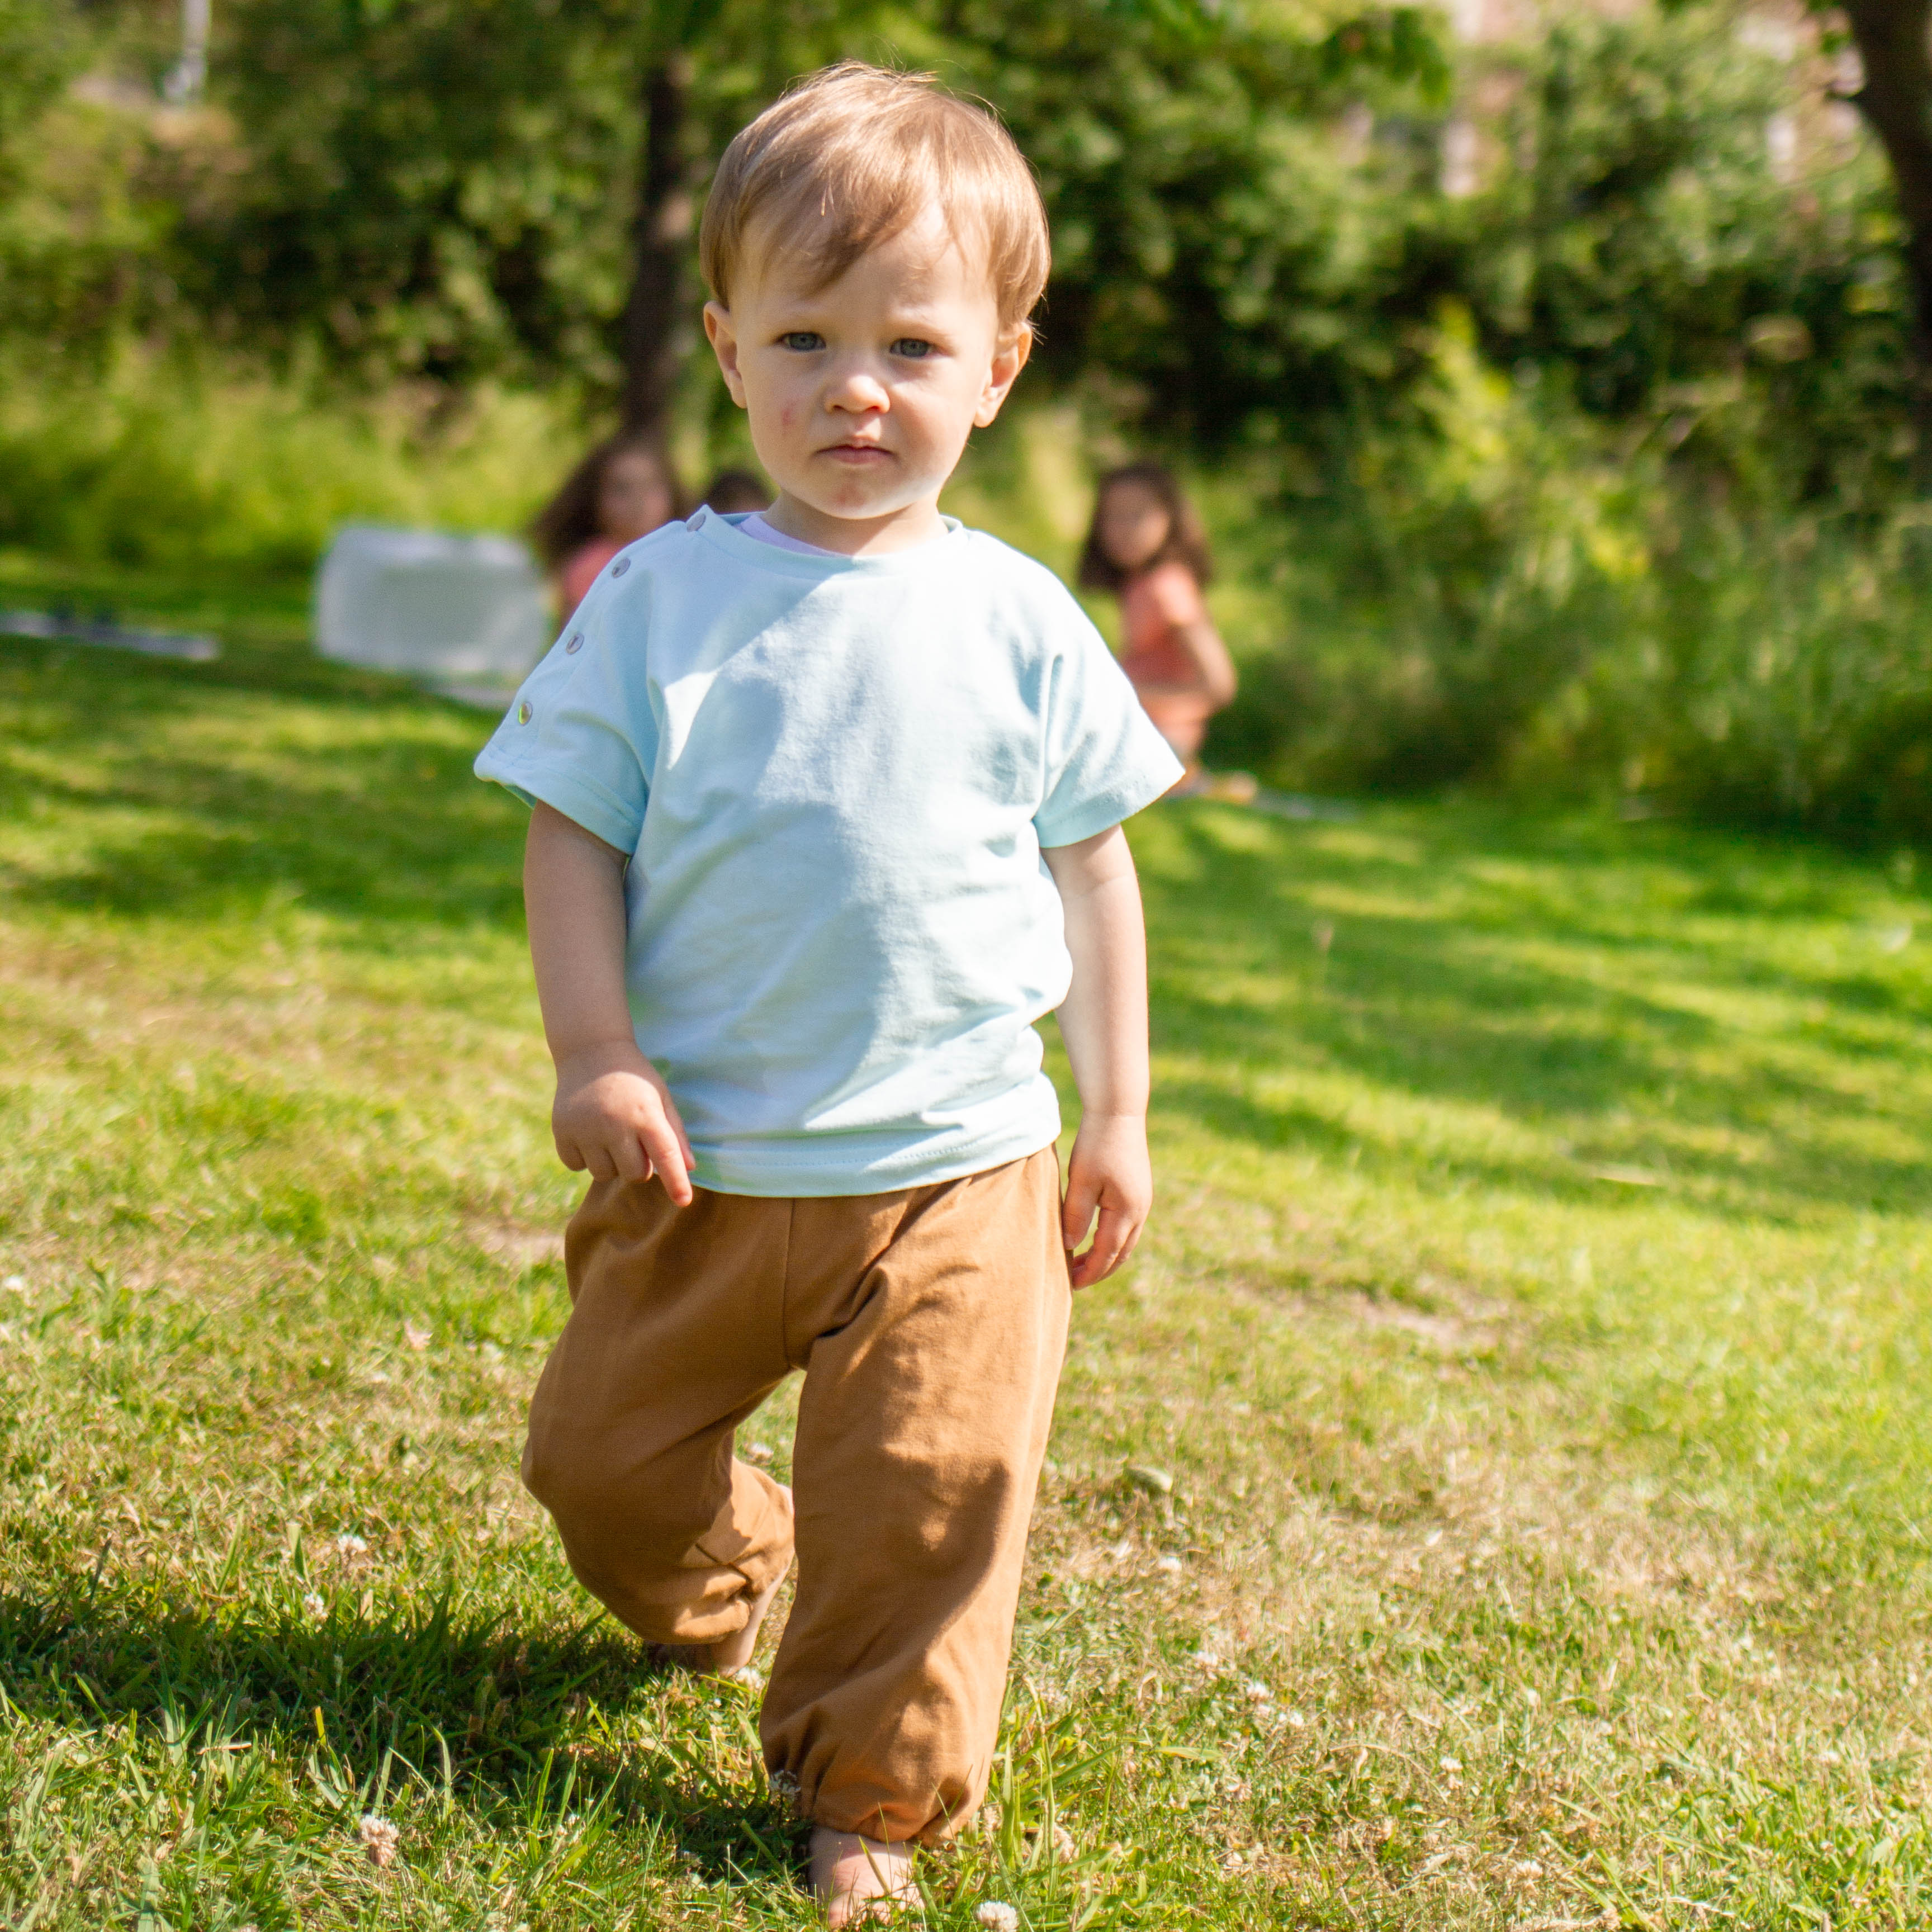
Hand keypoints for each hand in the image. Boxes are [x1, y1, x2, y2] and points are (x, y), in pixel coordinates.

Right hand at [551, 1040, 695, 1204]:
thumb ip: (675, 1132)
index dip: (676, 1181)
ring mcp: (585, 1128)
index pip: (665, 1155)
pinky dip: (584, 1157)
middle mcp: (614, 1123)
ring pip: (604, 1174)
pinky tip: (588, 1132)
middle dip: (639, 1165)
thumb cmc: (634, 1077)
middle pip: (635, 1174)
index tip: (683, 1201)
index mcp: (645, 1114)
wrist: (590, 1051)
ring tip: (610, 1133)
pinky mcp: (562, 1131)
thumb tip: (690, 1167)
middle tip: (634, 1140)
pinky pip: (576, 1166)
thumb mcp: (660, 1097)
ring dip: (611, 1162)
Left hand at [1061, 1112, 1151, 1288]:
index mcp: (1126, 1210)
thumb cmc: (1096, 1144)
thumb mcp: (1081, 1181)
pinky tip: (1095, 1239)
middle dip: (1098, 1270)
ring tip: (1082, 1265)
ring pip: (1126, 1242)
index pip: (1107, 1254)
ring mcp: (1142, 1201)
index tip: (1070, 1285)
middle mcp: (1139, 1210)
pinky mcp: (1139, 1192)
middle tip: (1074, 1281)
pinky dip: (1112, 1241)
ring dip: (1106, 1257)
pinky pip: (1127, 1227)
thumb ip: (1076, 1215)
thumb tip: (1070, 1246)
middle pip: (1121, 1254)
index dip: (1089, 1272)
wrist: (1119, 1112)